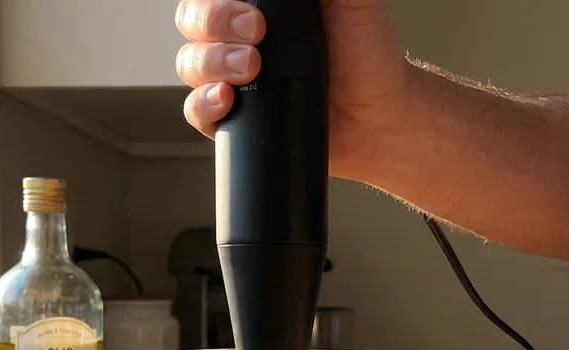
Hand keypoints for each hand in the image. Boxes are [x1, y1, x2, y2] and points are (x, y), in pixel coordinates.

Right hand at [174, 0, 411, 179]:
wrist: (380, 115)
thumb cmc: (368, 54)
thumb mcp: (351, 1)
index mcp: (260, 6)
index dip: (217, 1)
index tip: (253, 13)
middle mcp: (238, 39)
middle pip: (192, 22)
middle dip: (214, 24)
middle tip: (254, 35)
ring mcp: (233, 78)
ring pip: (189, 63)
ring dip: (210, 63)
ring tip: (250, 70)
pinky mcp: (234, 118)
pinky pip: (196, 111)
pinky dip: (203, 104)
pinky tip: (226, 99)